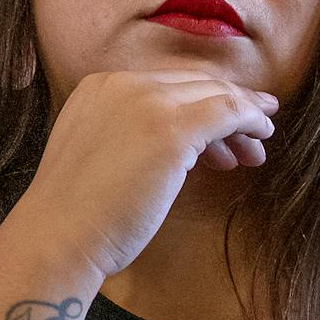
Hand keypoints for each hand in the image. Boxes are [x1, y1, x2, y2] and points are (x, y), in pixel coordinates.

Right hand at [6, 71, 276, 282]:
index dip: (199, 101)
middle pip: (193, 84)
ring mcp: (146, 102)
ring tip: (257, 147)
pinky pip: (227, 112)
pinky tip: (261, 138)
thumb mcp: (98, 154)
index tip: (221, 126)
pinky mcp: (171, 128)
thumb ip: (128, 135)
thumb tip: (177, 144)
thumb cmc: (76, 214)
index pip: (165, 84)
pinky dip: (249, 120)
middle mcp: (121, 84)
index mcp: (99, 87)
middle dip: (228, 105)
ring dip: (242, 116)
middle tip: (255, 133)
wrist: (58, 236)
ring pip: (214, 94)